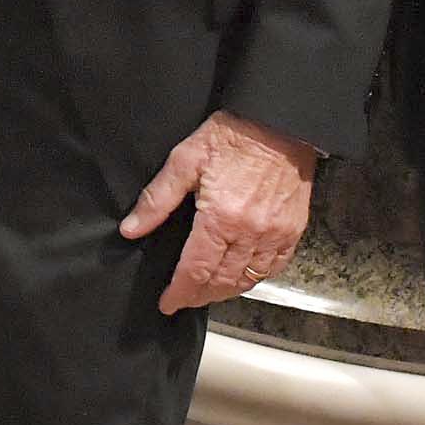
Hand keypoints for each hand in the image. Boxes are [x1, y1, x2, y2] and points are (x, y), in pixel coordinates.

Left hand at [122, 109, 318, 314]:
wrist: (279, 120)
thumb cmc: (231, 136)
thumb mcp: (184, 160)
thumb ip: (157, 199)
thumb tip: (130, 229)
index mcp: (220, 218)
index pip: (196, 271)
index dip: (180, 292)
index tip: (167, 303)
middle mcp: (250, 233)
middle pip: (222, 281)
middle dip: (200, 296)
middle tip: (184, 299)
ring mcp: (276, 234)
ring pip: (249, 279)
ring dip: (226, 291)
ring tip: (207, 292)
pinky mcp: (293, 229)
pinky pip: (275, 267)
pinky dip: (256, 278)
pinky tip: (242, 277)